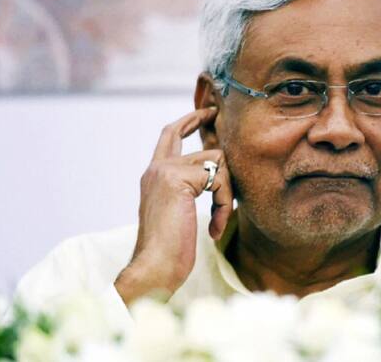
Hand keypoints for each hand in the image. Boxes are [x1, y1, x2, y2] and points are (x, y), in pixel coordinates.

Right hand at [115, 108, 232, 305]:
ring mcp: (165, 171)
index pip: (170, 136)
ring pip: (217, 161)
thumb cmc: (169, 250)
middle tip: (219, 148)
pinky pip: (219, 179)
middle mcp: (157, 168)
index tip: (207, 112)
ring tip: (218, 221)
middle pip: (197, 141)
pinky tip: (214, 227)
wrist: (154, 269)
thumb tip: (216, 175)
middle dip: (210, 140)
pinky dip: (224, 204)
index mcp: (154, 176)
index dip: (188, 121)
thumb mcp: (180, 212)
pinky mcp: (177, 179)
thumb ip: (191, 188)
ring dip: (226, 194)